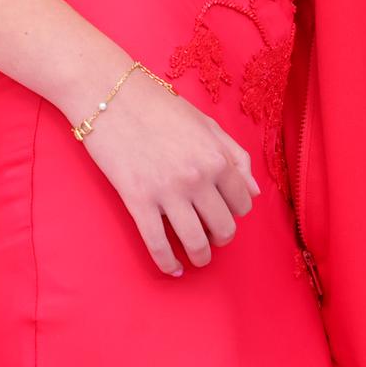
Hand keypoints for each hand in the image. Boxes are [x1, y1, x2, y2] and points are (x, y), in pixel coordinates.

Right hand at [74, 72, 260, 274]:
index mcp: (217, 157)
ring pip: (195, 242)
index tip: (225, 213)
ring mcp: (167, 192)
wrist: (111, 97)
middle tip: (213, 238)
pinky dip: (168, 263)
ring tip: (198, 258)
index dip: (235, 212)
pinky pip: (158, 245)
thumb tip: (254, 193)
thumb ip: (236, 156)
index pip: (242, 202)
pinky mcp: (137, 202)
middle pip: (223, 227)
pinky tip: (173, 269)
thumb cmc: (160, 107)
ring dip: (200, 256)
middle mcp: (197, 178)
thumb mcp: (207, 124)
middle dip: (221, 238)